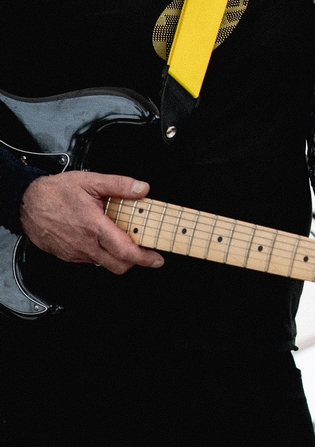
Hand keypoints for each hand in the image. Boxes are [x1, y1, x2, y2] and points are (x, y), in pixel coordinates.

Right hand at [20, 173, 162, 273]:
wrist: (25, 202)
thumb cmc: (54, 192)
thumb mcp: (90, 181)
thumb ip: (119, 185)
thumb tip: (141, 188)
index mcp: (94, 226)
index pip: (125, 251)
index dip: (144, 258)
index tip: (157, 259)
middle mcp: (84, 244)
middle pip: (117, 265)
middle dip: (135, 262)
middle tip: (144, 252)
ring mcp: (74, 252)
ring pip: (103, 263)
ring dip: (116, 256)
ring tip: (119, 238)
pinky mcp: (66, 255)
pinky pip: (89, 259)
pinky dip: (100, 252)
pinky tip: (100, 238)